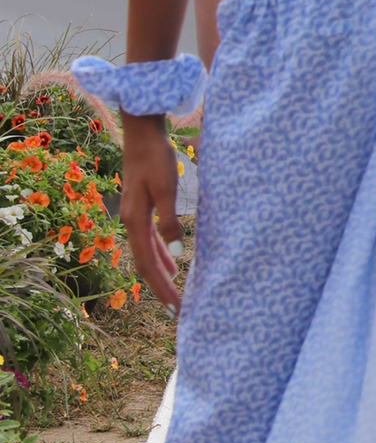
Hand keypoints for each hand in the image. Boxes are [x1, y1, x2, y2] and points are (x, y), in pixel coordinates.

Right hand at [119, 113, 182, 309]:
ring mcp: (136, 215)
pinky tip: (171, 262)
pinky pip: (150, 240)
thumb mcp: (166, 189)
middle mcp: (131, 222)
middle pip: (145, 263)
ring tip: (173, 293)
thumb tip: (177, 255)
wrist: (143, 133)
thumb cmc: (156, 157)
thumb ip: (169, 222)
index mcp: (135, 221)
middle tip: (176, 309)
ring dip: (160, 274)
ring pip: (147, 253)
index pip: (148, 264)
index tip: (174, 307)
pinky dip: (160, 254)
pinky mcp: (143, 207)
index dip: (161, 287)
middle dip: (161, 287)